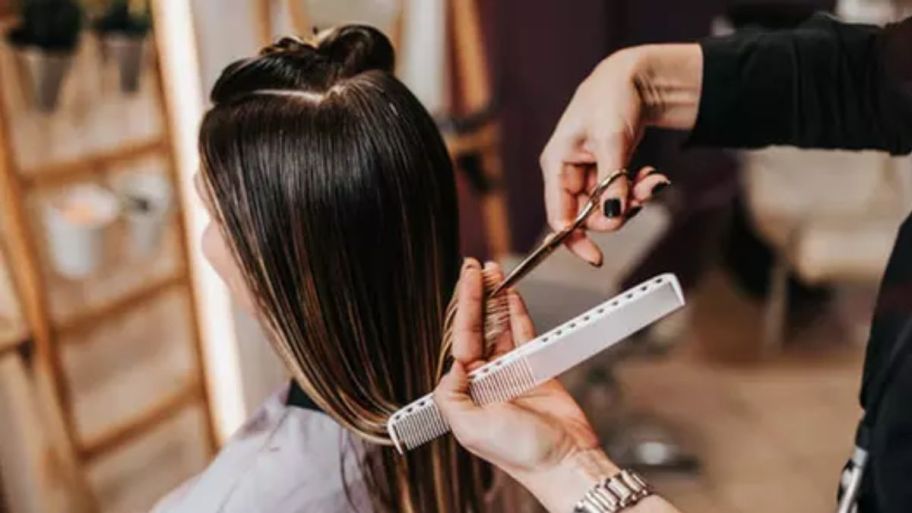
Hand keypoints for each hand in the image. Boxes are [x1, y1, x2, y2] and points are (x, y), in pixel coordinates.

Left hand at [434, 259, 612, 509]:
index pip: (461, 340)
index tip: (465, 281)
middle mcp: (486, 380)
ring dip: (497, 300)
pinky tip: (512, 296)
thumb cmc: (520, 453)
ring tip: (494, 273)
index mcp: (466, 392)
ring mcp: (512, 373)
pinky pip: (525, 335)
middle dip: (477, 297)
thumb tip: (451, 364)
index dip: (464, 308)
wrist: (564, 462)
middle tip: (476, 268)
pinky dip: (519, 314)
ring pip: (501, 327)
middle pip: (478, 328)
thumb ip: (450, 394)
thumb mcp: (469, 427)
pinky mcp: (537, 370)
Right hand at [539, 44, 701, 265]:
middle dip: (618, 211)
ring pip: (608, 207)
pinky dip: (637, 189)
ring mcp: (587, 174)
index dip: (574, 240)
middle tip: (643, 197)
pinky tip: (651, 176)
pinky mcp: (605, 171)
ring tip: (653, 180)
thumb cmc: (612, 98)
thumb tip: (612, 217)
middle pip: (587, 216)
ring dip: (633, 199)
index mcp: (557, 165)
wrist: (633, 77)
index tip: (596, 257)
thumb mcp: (613, 140)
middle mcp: (568, 173)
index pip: (557, 216)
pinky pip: (619, 194)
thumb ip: (612, 182)